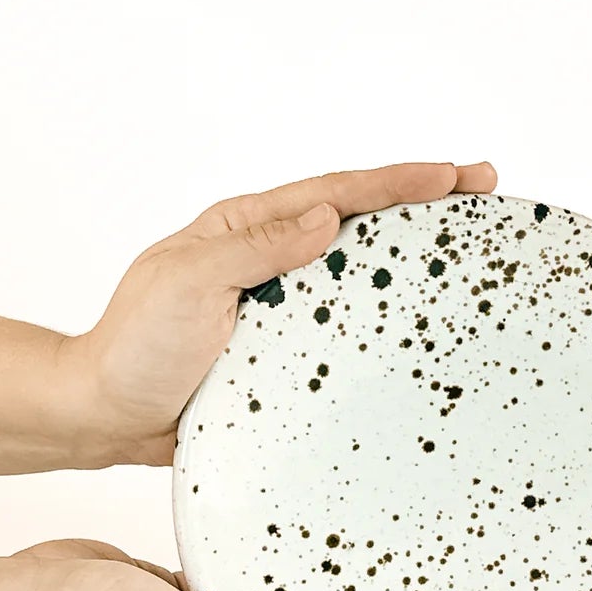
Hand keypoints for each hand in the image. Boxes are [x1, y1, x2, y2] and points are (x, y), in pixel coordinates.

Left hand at [65, 160, 497, 465]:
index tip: (457, 175)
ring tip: (473, 249)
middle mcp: (270, 260)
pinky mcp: (285, 353)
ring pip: (362, 274)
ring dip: (415, 259)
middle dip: (424, 202)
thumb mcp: (187, 285)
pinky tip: (424, 330)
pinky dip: (388, 322)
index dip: (400, 181)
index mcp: (245, 229)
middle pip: (361, 222)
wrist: (104, 415)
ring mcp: (281, 307)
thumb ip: (256, 249)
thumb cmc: (134, 347)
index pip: (336, 193)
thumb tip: (326, 217)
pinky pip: (347, 330)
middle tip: (487, 188)